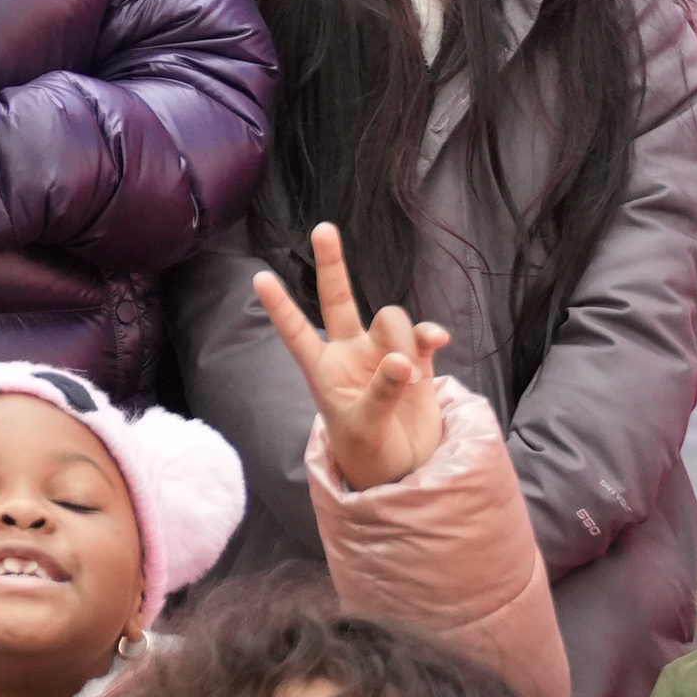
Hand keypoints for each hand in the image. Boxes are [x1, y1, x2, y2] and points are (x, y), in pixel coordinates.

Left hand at [250, 223, 451, 486]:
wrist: (404, 467)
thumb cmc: (367, 450)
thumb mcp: (364, 427)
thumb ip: (381, 392)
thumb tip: (402, 360)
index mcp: (323, 370)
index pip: (297, 333)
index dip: (281, 307)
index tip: (259, 277)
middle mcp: (350, 353)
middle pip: (339, 300)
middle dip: (333, 265)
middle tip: (323, 229)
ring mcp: (384, 353)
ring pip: (391, 319)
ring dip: (403, 339)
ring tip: (410, 379)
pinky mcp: (417, 359)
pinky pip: (423, 335)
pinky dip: (429, 335)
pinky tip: (437, 343)